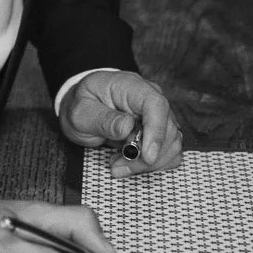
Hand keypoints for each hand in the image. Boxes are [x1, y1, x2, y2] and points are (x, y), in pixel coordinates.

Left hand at [58, 71, 182, 178]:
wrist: (85, 107)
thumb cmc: (83, 105)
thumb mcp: (81, 112)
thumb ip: (103, 119)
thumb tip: (127, 126)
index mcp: (131, 86)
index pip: (155, 104)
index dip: (156, 131)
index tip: (147, 156)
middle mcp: (150, 97)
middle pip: (166, 129)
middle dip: (145, 156)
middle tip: (117, 166)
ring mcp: (158, 115)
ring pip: (171, 144)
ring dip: (147, 163)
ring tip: (117, 165)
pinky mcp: (160, 131)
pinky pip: (169, 152)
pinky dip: (153, 165)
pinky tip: (129, 164)